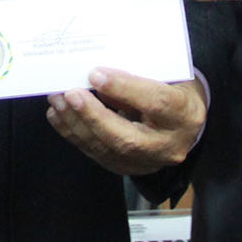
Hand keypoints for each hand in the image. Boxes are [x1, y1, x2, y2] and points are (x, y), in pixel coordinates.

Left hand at [48, 71, 205, 174]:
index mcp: (184, 114)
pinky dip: (75, 133)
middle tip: (69, 94)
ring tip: (57, 100)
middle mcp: (168, 145)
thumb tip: (97, 74)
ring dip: (77, 124)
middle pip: (127, 138)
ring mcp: (147, 162)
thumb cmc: (174, 89)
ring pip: (107, 148)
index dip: (124, 89)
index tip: (96, 74)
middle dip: (93, 116)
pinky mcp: (128, 167)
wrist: (184, 122)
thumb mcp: (166, 75)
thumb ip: (137, 76)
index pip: (156, 103)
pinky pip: (97, 153)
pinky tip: (59, 115)